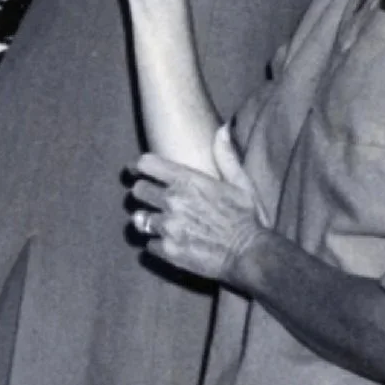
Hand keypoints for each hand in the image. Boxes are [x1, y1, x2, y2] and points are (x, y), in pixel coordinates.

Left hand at [127, 152, 261, 283]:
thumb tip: (223, 130)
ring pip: (139, 219)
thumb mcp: (241, 183)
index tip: (134, 170)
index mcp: (188, 181)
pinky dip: (157, 243)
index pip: (146, 164)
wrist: (250, 254)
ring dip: (147, 220)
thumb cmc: (247, 218)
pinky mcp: (167, 250)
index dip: (137, 166)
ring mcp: (168, 226)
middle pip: (137, 191)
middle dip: (142, 193)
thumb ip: (226, 157)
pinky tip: (169, 242)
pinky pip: (148, 244)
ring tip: (158, 223)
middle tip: (150, 199)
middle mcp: (173, 201)